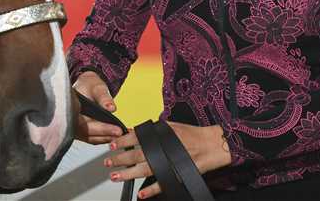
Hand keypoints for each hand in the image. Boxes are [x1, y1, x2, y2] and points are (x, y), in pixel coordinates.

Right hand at [73, 71, 122, 144]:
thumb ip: (103, 96)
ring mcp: (74, 127)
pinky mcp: (81, 131)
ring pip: (90, 138)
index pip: (84, 125)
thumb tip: (111, 108)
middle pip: (87, 134)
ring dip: (106, 138)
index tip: (116, 130)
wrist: (85, 86)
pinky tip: (115, 136)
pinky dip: (104, 138)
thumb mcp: (96, 87)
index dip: (101, 129)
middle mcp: (69, 121)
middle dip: (106, 135)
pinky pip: (92, 138)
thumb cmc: (88, 85)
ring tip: (121, 136)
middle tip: (121, 133)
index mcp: (70, 109)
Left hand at [103, 122, 231, 198]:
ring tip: (115, 176)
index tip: (111, 144)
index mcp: (160, 135)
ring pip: (145, 169)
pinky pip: (163, 184)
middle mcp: (163, 148)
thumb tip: (134, 131)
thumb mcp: (169, 126)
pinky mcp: (177, 174)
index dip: (122, 141)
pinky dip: (152, 190)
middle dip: (120, 158)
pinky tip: (141, 194)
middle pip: (137, 154)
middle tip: (108, 161)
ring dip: (129, 173)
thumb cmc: (191, 134)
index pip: (137, 137)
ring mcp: (169, 162)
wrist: (211, 144)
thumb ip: (152, 130)